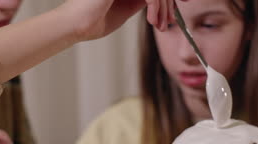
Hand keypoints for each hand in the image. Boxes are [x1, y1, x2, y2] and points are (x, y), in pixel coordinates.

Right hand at [60, 0, 187, 40]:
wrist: (76, 26)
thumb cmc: (94, 22)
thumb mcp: (125, 10)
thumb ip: (139, 1)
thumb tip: (157, 1)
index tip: (180, 5)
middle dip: (169, 3)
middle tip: (169, 21)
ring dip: (163, 8)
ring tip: (160, 25)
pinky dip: (155, 7)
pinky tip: (153, 21)